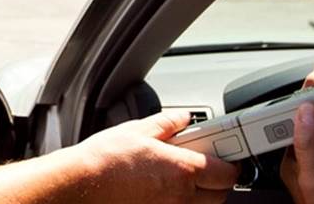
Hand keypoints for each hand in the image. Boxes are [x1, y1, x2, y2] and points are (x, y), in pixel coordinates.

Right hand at [71, 110, 238, 203]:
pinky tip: (164, 187)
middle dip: (219, 179)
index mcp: (183, 169)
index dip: (232, 163)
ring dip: (201, 192)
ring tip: (183, 175)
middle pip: (221, 194)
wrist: (81, 184)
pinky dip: (180, 201)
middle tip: (207, 162)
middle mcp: (181, 196)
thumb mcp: (140, 129)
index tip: (228, 154)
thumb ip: (168, 123)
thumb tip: (183, 118)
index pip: (227, 173)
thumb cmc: (106, 159)